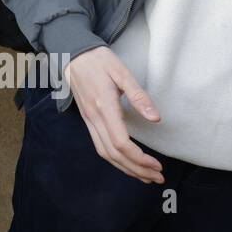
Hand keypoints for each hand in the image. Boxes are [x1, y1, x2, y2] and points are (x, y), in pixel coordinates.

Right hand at [64, 46, 163, 182]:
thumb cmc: (100, 60)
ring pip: (105, 153)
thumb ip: (138, 96)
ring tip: (146, 176)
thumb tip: (156, 118)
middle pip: (113, 153)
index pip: (120, 142)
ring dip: (125, 168)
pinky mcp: (88, 120)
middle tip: (157, 177)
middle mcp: (94, 118)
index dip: (140, 158)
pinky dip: (115, 160)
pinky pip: (100, 146)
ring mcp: (88, 120)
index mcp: (104, 106)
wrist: (74, 53)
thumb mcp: (122, 72)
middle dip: (136, 169)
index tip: (158, 165)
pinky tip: (128, 163)